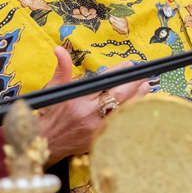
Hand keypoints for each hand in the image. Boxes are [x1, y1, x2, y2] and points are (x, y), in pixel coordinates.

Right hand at [37, 46, 151, 166]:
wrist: (45, 142)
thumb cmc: (49, 114)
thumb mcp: (52, 89)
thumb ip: (61, 69)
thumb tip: (59, 49)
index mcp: (77, 99)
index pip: (102, 82)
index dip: (118, 72)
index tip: (128, 64)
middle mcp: (88, 114)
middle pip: (118, 96)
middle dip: (133, 84)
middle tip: (143, 75)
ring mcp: (95, 129)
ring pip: (123, 111)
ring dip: (136, 99)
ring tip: (146, 87)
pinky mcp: (99, 139)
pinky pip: (120, 125)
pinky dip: (130, 114)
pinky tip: (138, 107)